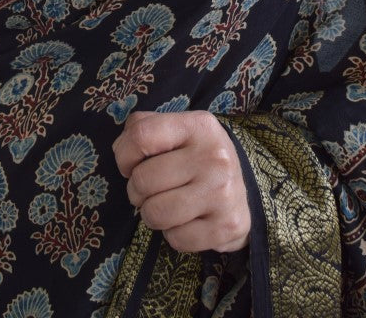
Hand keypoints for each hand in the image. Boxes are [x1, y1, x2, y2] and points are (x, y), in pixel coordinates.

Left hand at [112, 109, 250, 253]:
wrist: (245, 193)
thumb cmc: (197, 158)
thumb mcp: (177, 131)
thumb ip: (144, 128)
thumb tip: (120, 148)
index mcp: (199, 126)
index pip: (141, 135)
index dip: (124, 155)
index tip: (131, 164)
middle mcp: (214, 156)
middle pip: (143, 180)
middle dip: (137, 190)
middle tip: (152, 189)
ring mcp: (223, 193)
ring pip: (155, 213)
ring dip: (152, 215)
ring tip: (167, 205)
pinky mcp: (227, 226)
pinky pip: (176, 239)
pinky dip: (174, 235)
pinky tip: (187, 221)